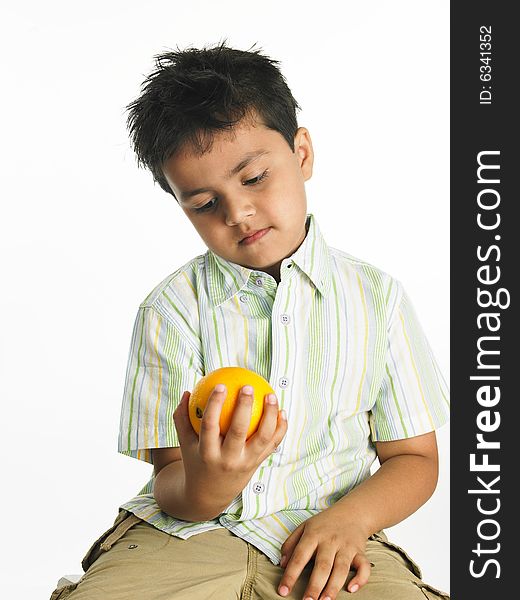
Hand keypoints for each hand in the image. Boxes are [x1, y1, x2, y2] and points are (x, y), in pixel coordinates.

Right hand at [173, 384, 287, 516]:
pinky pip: (273, 444)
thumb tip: (188, 391)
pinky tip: (282, 411)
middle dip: (244, 407)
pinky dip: (280, 428)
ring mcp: (245, 463)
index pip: (209, 425)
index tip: (220, 385)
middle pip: (238, 431)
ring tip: (271, 395)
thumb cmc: (196, 460)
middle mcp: (227, 459)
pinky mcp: (258, 464)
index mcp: (206, 453)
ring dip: (270, 415)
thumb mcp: (185, 443)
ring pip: (262, 438)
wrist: (209, 495)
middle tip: (247, 386)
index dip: (214, 404)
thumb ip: (182, 417)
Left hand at [277, 508, 370, 599]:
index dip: (290, 574)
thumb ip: (290, 544)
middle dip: (314, 585)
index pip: (299, 556)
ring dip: (333, 586)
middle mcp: (330, 541)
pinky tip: (352, 589)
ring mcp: (346, 547)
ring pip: (341, 568)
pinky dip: (360, 578)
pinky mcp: (360, 552)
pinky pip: (363, 566)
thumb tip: (282, 565)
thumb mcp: (304, 527)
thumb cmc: (324, 524)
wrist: (351, 513)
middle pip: (322, 565)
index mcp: (313, 535)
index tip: (283, 591)